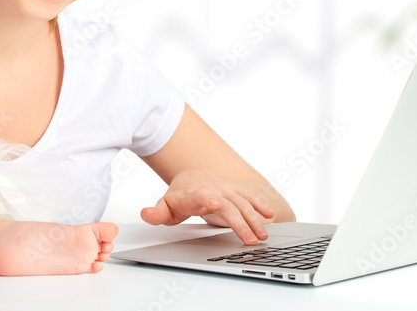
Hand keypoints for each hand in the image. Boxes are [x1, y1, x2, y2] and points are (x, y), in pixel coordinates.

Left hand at [140, 170, 274, 244]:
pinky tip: (270, 216)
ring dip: (254, 219)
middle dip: (239, 221)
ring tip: (262, 236)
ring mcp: (226, 189)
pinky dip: (261, 205)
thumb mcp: (165, 206)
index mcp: (193, 194)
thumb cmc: (179, 196)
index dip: (206, 198)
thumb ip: (156, 213)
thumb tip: (146, 214)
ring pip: (243, 202)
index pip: (200, 195)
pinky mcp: (236, 191)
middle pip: (228, 205)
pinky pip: (250, 196)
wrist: (192, 176)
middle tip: (248, 239)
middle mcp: (213, 189)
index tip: (214, 202)